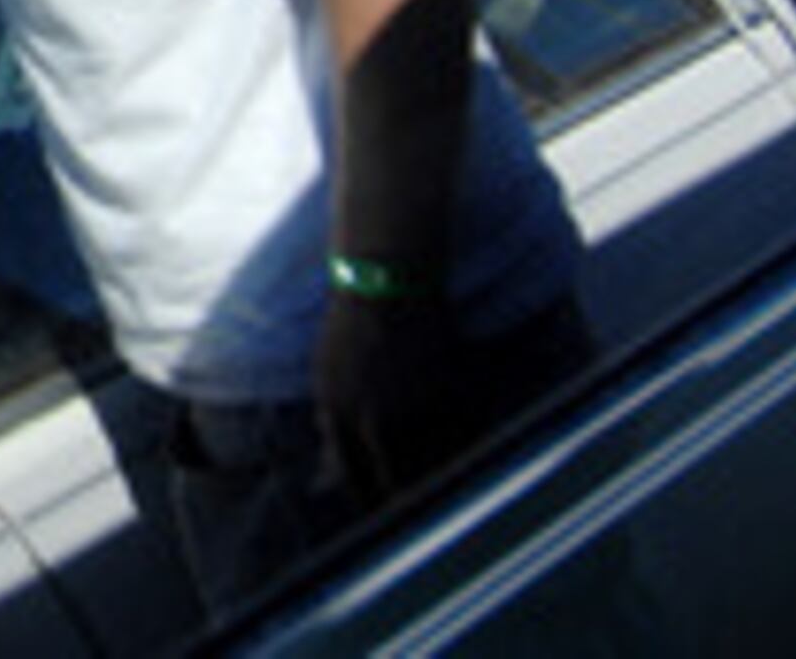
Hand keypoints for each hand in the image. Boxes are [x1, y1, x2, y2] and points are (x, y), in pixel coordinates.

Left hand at [313, 289, 467, 505]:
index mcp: (337, 414)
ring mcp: (413, 408)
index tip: (381, 513)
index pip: (355, 478)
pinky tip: (468, 457)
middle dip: (407, 502)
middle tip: (418, 515)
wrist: (387, 282)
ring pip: (432, 466)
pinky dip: (465, 450)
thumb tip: (332, 470)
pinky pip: (460, 438)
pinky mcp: (446, 393)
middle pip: (396, 481)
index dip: (370, 500)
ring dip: (440, 479)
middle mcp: (373, 419)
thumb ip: (333, 421)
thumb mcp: (327, 376)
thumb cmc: (351, 328)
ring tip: (447, 491)